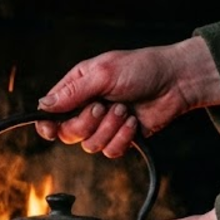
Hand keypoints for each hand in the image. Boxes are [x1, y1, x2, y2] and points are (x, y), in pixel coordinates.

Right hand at [35, 37, 219, 157]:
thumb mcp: (103, 73)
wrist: (175, 82)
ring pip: (90, 145)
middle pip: (69, 133)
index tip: (50, 129)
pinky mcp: (121, 138)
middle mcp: (87, 107)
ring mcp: (104, 125)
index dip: (47, 124)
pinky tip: (133, 122)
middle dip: (87, 123)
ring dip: (109, 129)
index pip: (51, 112)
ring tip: (125, 110)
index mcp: (78, 88)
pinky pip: (110, 151)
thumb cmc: (141, 68)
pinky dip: (123, 138)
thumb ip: (73, 92)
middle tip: (104, 106)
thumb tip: (44, 104)